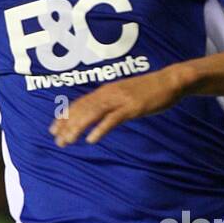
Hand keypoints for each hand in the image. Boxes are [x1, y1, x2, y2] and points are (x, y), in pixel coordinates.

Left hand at [49, 65, 190, 145]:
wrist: (169, 81)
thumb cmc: (149, 90)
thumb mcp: (125, 94)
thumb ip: (112, 102)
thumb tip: (100, 113)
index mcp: (106, 90)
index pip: (79, 103)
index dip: (65, 116)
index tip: (54, 129)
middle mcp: (109, 93)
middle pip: (82, 110)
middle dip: (67, 125)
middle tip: (57, 140)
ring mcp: (120, 100)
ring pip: (92, 114)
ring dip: (78, 128)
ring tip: (67, 141)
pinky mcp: (132, 108)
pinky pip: (112, 120)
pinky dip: (100, 129)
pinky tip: (91, 139)